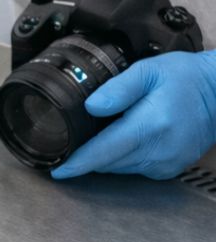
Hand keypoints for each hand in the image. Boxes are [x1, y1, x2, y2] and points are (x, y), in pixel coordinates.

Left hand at [50, 50, 215, 179]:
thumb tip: (90, 107)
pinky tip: (123, 139)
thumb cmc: (184, 78)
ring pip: (119, 168)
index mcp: (149, 126)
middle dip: (86, 157)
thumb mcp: (148, 71)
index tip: (57, 170)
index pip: (103, 152)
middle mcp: (158, 151)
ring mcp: (166, 163)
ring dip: (104, 157)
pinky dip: (122, 158)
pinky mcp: (170, 169)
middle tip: (69, 142)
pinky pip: (134, 168)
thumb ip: (117, 89)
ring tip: (97, 136)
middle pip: (107, 163)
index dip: (77, 163)